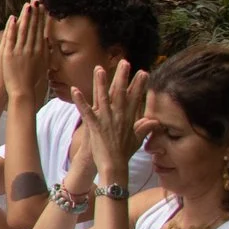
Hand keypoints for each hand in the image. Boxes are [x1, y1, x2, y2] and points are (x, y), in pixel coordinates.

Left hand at [0, 0, 48, 103]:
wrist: (21, 91)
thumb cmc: (31, 80)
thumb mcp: (43, 66)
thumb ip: (45, 52)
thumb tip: (46, 40)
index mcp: (41, 51)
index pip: (41, 30)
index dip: (42, 18)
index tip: (43, 7)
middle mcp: (32, 49)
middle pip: (34, 27)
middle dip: (36, 13)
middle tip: (37, 0)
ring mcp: (21, 51)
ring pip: (24, 30)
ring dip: (26, 17)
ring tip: (28, 5)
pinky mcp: (9, 54)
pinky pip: (11, 38)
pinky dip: (12, 28)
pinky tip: (14, 18)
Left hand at [80, 64, 147, 181]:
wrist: (114, 166)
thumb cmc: (124, 154)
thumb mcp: (137, 139)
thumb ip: (144, 128)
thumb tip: (155, 121)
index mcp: (129, 119)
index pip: (135, 98)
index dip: (139, 85)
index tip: (143, 72)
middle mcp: (119, 116)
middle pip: (121, 93)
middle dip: (122, 76)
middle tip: (124, 62)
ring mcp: (106, 120)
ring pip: (103, 97)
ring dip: (100, 82)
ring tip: (99, 68)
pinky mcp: (94, 125)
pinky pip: (86, 110)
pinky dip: (80, 100)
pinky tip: (74, 90)